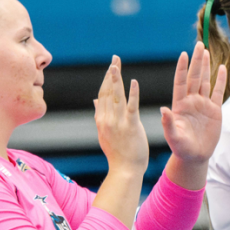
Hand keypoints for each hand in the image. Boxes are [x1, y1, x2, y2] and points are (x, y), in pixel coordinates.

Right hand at [94, 57, 148, 175]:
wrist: (124, 170)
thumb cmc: (118, 153)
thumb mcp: (105, 133)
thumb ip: (101, 115)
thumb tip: (95, 99)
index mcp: (101, 120)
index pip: (103, 95)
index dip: (106, 80)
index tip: (111, 67)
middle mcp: (107, 119)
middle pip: (108, 92)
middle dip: (111, 74)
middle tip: (115, 59)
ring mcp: (118, 122)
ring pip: (117, 96)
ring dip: (117, 79)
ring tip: (117, 65)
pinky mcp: (130, 126)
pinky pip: (131, 107)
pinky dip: (132, 93)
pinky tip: (133, 82)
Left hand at [161, 42, 226, 166]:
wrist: (195, 156)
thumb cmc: (181, 148)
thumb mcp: (173, 136)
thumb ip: (168, 123)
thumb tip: (163, 109)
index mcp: (179, 104)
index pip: (180, 82)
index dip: (182, 68)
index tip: (183, 55)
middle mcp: (191, 101)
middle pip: (194, 77)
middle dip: (196, 61)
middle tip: (199, 44)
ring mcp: (203, 104)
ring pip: (205, 81)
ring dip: (206, 66)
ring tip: (206, 51)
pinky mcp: (214, 110)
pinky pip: (218, 92)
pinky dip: (220, 80)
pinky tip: (221, 68)